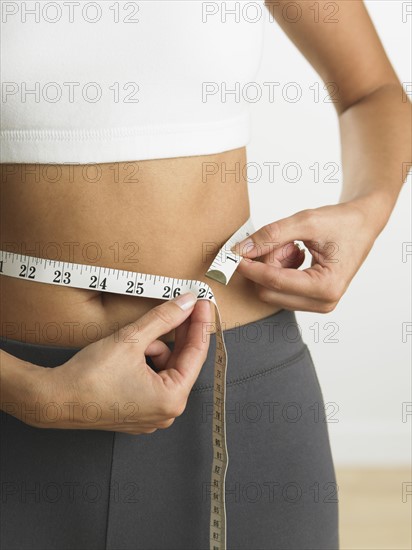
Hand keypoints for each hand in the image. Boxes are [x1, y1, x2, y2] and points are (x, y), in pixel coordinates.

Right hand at [32, 292, 211, 432]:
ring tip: (133, 342)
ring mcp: (152, 415)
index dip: (200, 324)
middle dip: (178, 335)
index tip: (204, 304)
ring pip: (166, 369)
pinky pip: (154, 380)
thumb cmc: (89, 377)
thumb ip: (164, 319)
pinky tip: (130, 354)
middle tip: (183, 306)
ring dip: (155, 349)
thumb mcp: (132, 339)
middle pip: (182, 362)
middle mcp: (166, 412)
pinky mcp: (139, 411)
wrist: (56, 398)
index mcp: (171, 398)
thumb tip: (186, 304)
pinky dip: (147, 363)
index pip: (196, 354)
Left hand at [231, 200, 377, 312]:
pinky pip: (280, 290)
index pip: (275, 281)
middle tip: (281, 241)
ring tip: (293, 246)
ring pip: (272, 291)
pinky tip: (296, 255)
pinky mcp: (312, 301)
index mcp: (327, 286)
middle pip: (269, 291)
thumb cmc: (342, 222)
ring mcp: (318, 305)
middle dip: (266, 265)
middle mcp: (324, 302)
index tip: (231, 256)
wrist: (363, 224)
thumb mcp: (306, 221)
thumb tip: (241, 250)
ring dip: (274, 267)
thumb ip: (271, 236)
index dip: (250, 267)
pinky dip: (280, 270)